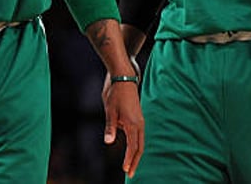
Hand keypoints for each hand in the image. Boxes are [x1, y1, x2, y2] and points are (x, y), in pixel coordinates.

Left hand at [101, 60, 143, 177]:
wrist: (124, 77)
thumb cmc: (115, 93)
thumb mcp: (110, 110)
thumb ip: (110, 127)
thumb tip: (109, 142)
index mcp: (133, 124)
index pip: (133, 147)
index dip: (130, 160)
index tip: (126, 171)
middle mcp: (139, 124)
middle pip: (140, 147)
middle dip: (135, 161)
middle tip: (130, 173)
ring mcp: (140, 120)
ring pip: (140, 141)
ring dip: (136, 153)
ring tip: (131, 164)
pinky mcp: (137, 117)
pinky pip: (139, 135)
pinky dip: (136, 144)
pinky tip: (130, 149)